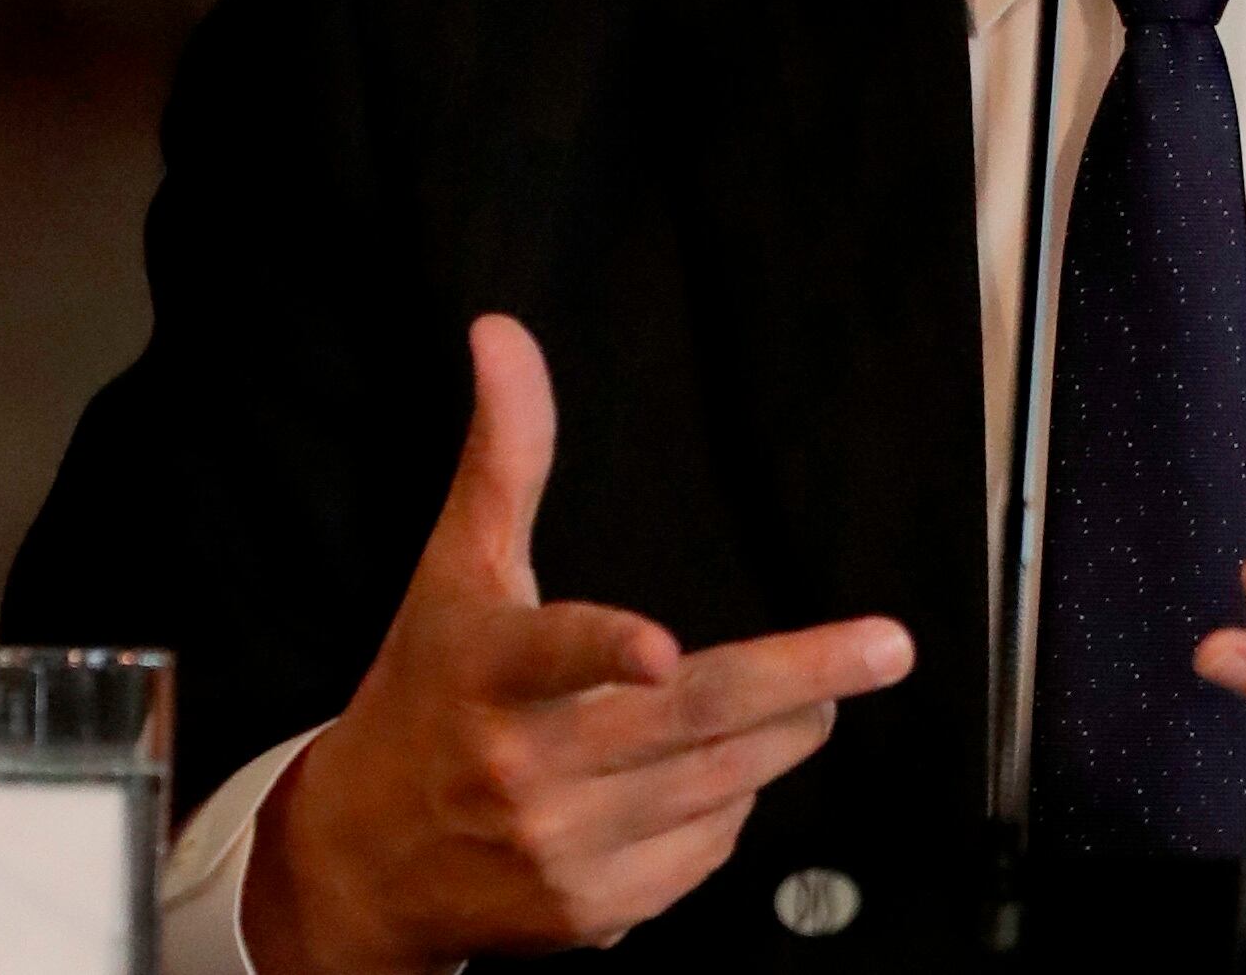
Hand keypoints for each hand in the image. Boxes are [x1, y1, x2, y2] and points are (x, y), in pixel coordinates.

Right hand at [242, 316, 917, 974]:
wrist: (359, 864)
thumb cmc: (425, 692)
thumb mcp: (456, 570)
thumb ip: (504, 454)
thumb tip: (502, 332)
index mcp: (486, 676)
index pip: (547, 655)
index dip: (603, 651)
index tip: (658, 648)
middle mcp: (521, 771)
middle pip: (682, 723)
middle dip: (797, 683)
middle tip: (886, 648)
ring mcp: (558, 853)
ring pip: (718, 785)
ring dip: (781, 735)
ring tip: (811, 696)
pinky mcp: (590, 914)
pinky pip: (705, 850)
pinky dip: (729, 808)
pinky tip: (714, 775)